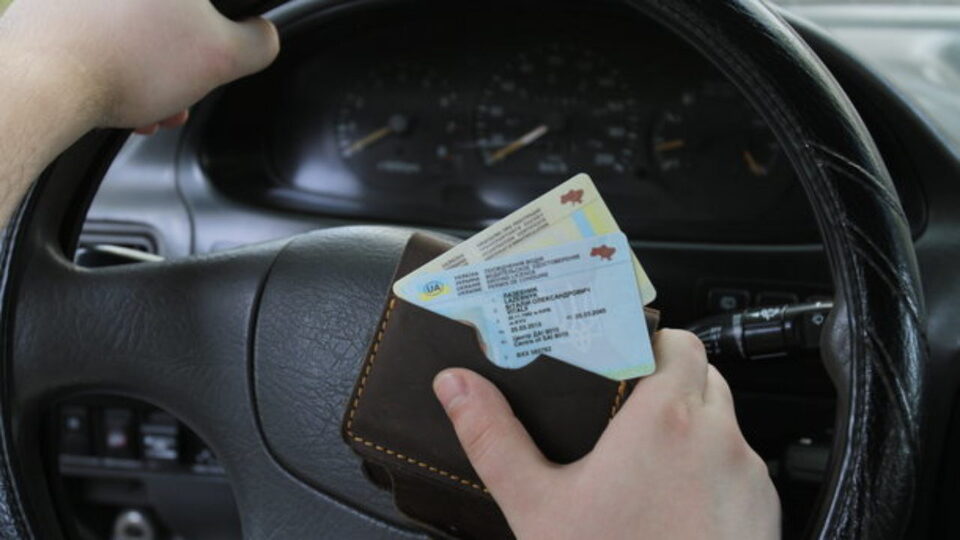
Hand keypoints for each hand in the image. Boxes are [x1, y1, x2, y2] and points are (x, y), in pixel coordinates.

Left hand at [0, 0, 278, 129]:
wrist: (45, 81)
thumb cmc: (128, 62)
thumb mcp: (225, 57)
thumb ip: (260, 43)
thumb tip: (263, 37)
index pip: (216, 3)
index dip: (226, 27)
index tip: (221, 48)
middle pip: (174, 11)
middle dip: (182, 56)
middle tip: (185, 86)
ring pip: (134, 20)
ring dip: (151, 66)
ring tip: (152, 103)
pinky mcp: (51, 3)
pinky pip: (98, 26)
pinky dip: (113, 57)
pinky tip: (119, 93)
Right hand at [433, 329, 779, 538]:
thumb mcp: (535, 504)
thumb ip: (494, 437)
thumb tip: (458, 386)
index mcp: (665, 420)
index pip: (678, 341)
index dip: (651, 340)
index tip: (621, 354)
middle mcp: (718, 440)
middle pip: (703, 376)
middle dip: (667, 382)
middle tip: (623, 408)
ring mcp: (749, 479)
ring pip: (725, 423)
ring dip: (692, 427)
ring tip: (644, 458)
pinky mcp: (765, 516)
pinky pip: (741, 469)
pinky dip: (713, 471)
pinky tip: (674, 503)